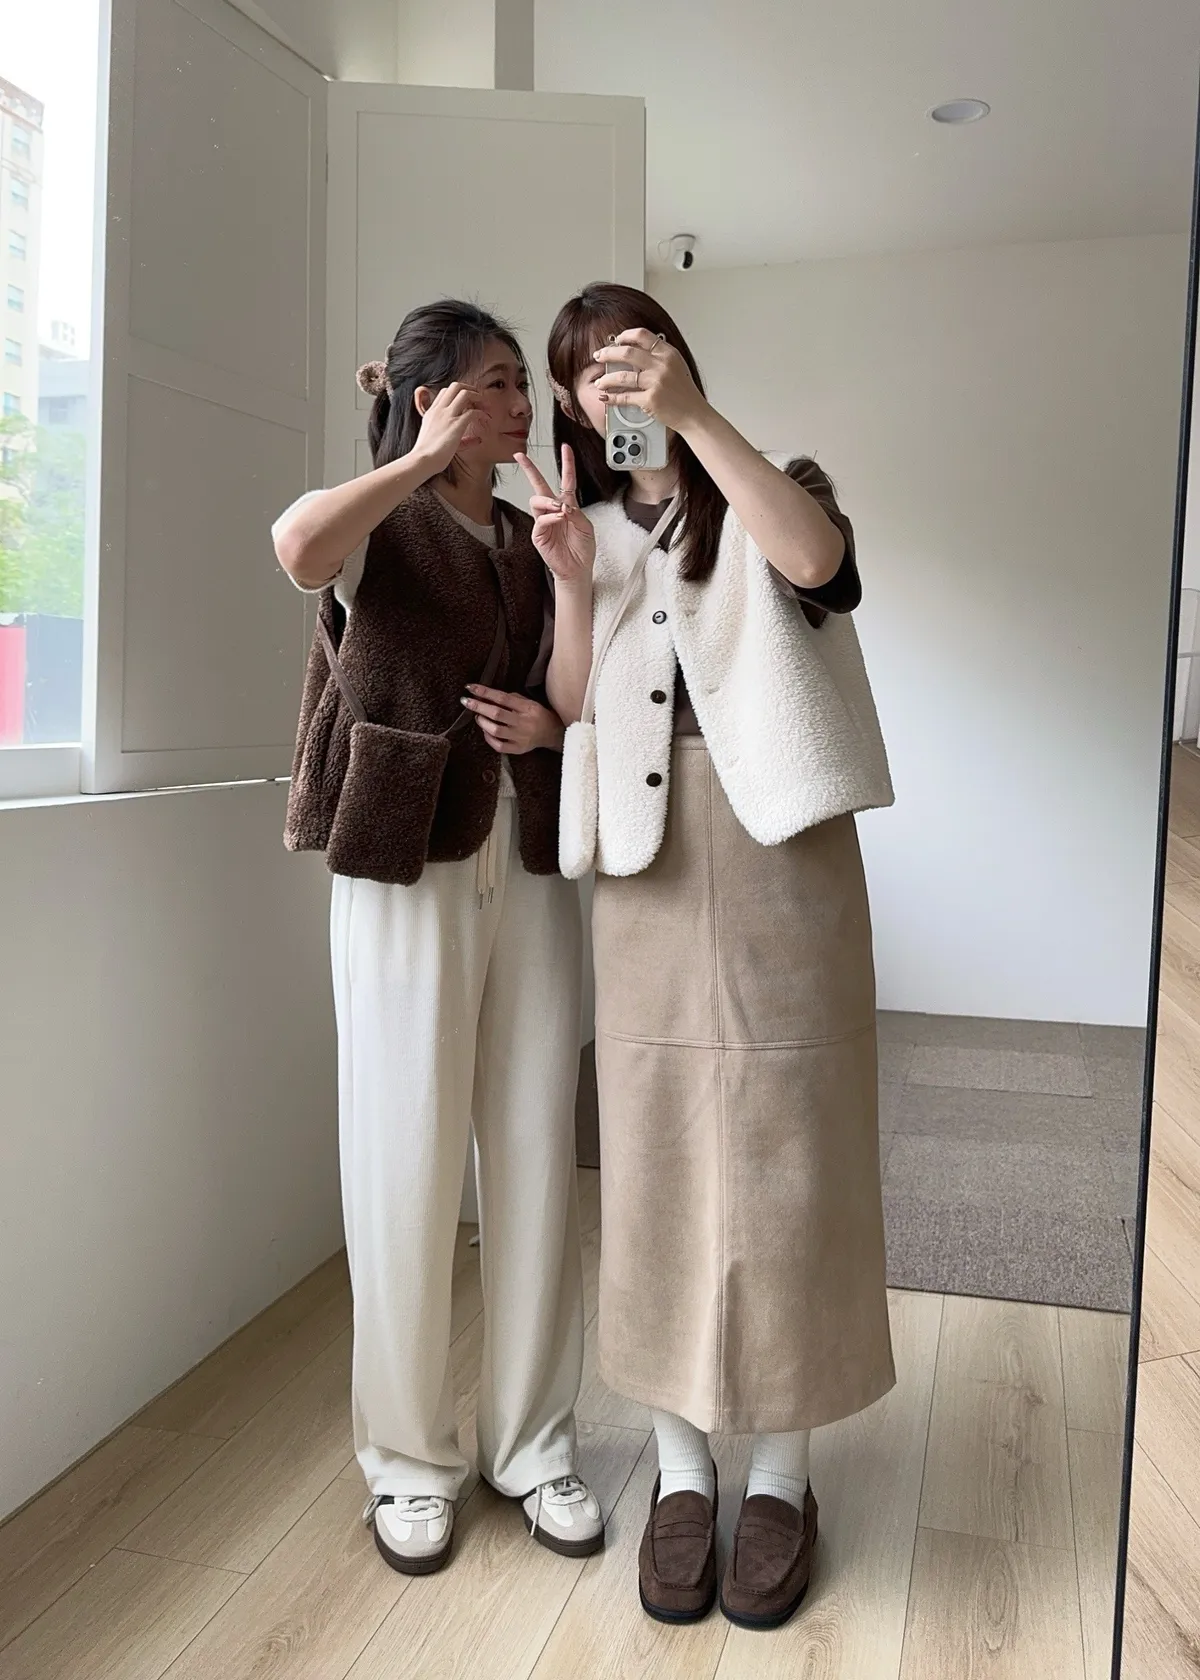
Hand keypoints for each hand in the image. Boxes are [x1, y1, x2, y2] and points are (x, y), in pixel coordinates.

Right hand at [412, 381, 485, 476]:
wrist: (422, 461)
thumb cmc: (428, 456)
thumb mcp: (438, 441)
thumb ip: (455, 437)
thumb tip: (476, 440)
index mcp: (431, 412)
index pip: (445, 392)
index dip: (458, 393)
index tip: (468, 402)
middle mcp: (439, 410)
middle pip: (456, 386)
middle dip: (470, 389)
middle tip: (479, 398)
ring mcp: (447, 416)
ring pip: (465, 393)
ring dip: (478, 397)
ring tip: (485, 406)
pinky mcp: (456, 425)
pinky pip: (473, 412)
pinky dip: (482, 413)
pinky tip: (486, 419)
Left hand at [461, 687, 565, 753]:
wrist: (552, 733)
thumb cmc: (537, 714)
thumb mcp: (528, 701)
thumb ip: (510, 698)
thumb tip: (487, 696)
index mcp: (527, 707)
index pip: (502, 698)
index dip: (485, 692)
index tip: (470, 687)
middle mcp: (524, 722)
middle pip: (496, 714)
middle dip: (478, 706)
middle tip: (466, 701)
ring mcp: (521, 738)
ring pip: (496, 731)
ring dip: (482, 722)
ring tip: (477, 717)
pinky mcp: (518, 749)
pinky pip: (499, 746)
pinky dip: (488, 738)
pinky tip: (485, 731)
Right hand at [516, 447, 594, 586]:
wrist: (578, 569)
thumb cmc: (583, 549)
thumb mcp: (586, 527)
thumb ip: (576, 513)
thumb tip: (563, 504)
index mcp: (567, 505)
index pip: (566, 480)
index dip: (566, 463)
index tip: (566, 447)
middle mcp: (553, 510)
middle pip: (539, 484)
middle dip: (529, 469)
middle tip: (520, 456)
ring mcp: (544, 521)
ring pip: (536, 500)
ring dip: (547, 501)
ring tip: (559, 510)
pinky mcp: (538, 534)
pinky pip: (540, 520)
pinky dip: (550, 518)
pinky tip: (558, 519)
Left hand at [592, 329, 708, 432]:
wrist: (694, 414)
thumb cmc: (684, 392)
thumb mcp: (676, 366)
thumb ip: (658, 356)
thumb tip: (634, 350)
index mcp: (668, 353)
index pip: (641, 335)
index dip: (624, 336)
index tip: (614, 341)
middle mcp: (661, 365)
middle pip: (627, 352)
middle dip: (608, 354)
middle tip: (599, 356)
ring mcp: (656, 382)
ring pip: (622, 376)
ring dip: (606, 379)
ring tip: (599, 382)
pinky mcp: (651, 400)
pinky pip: (625, 397)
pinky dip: (612, 398)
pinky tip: (605, 397)